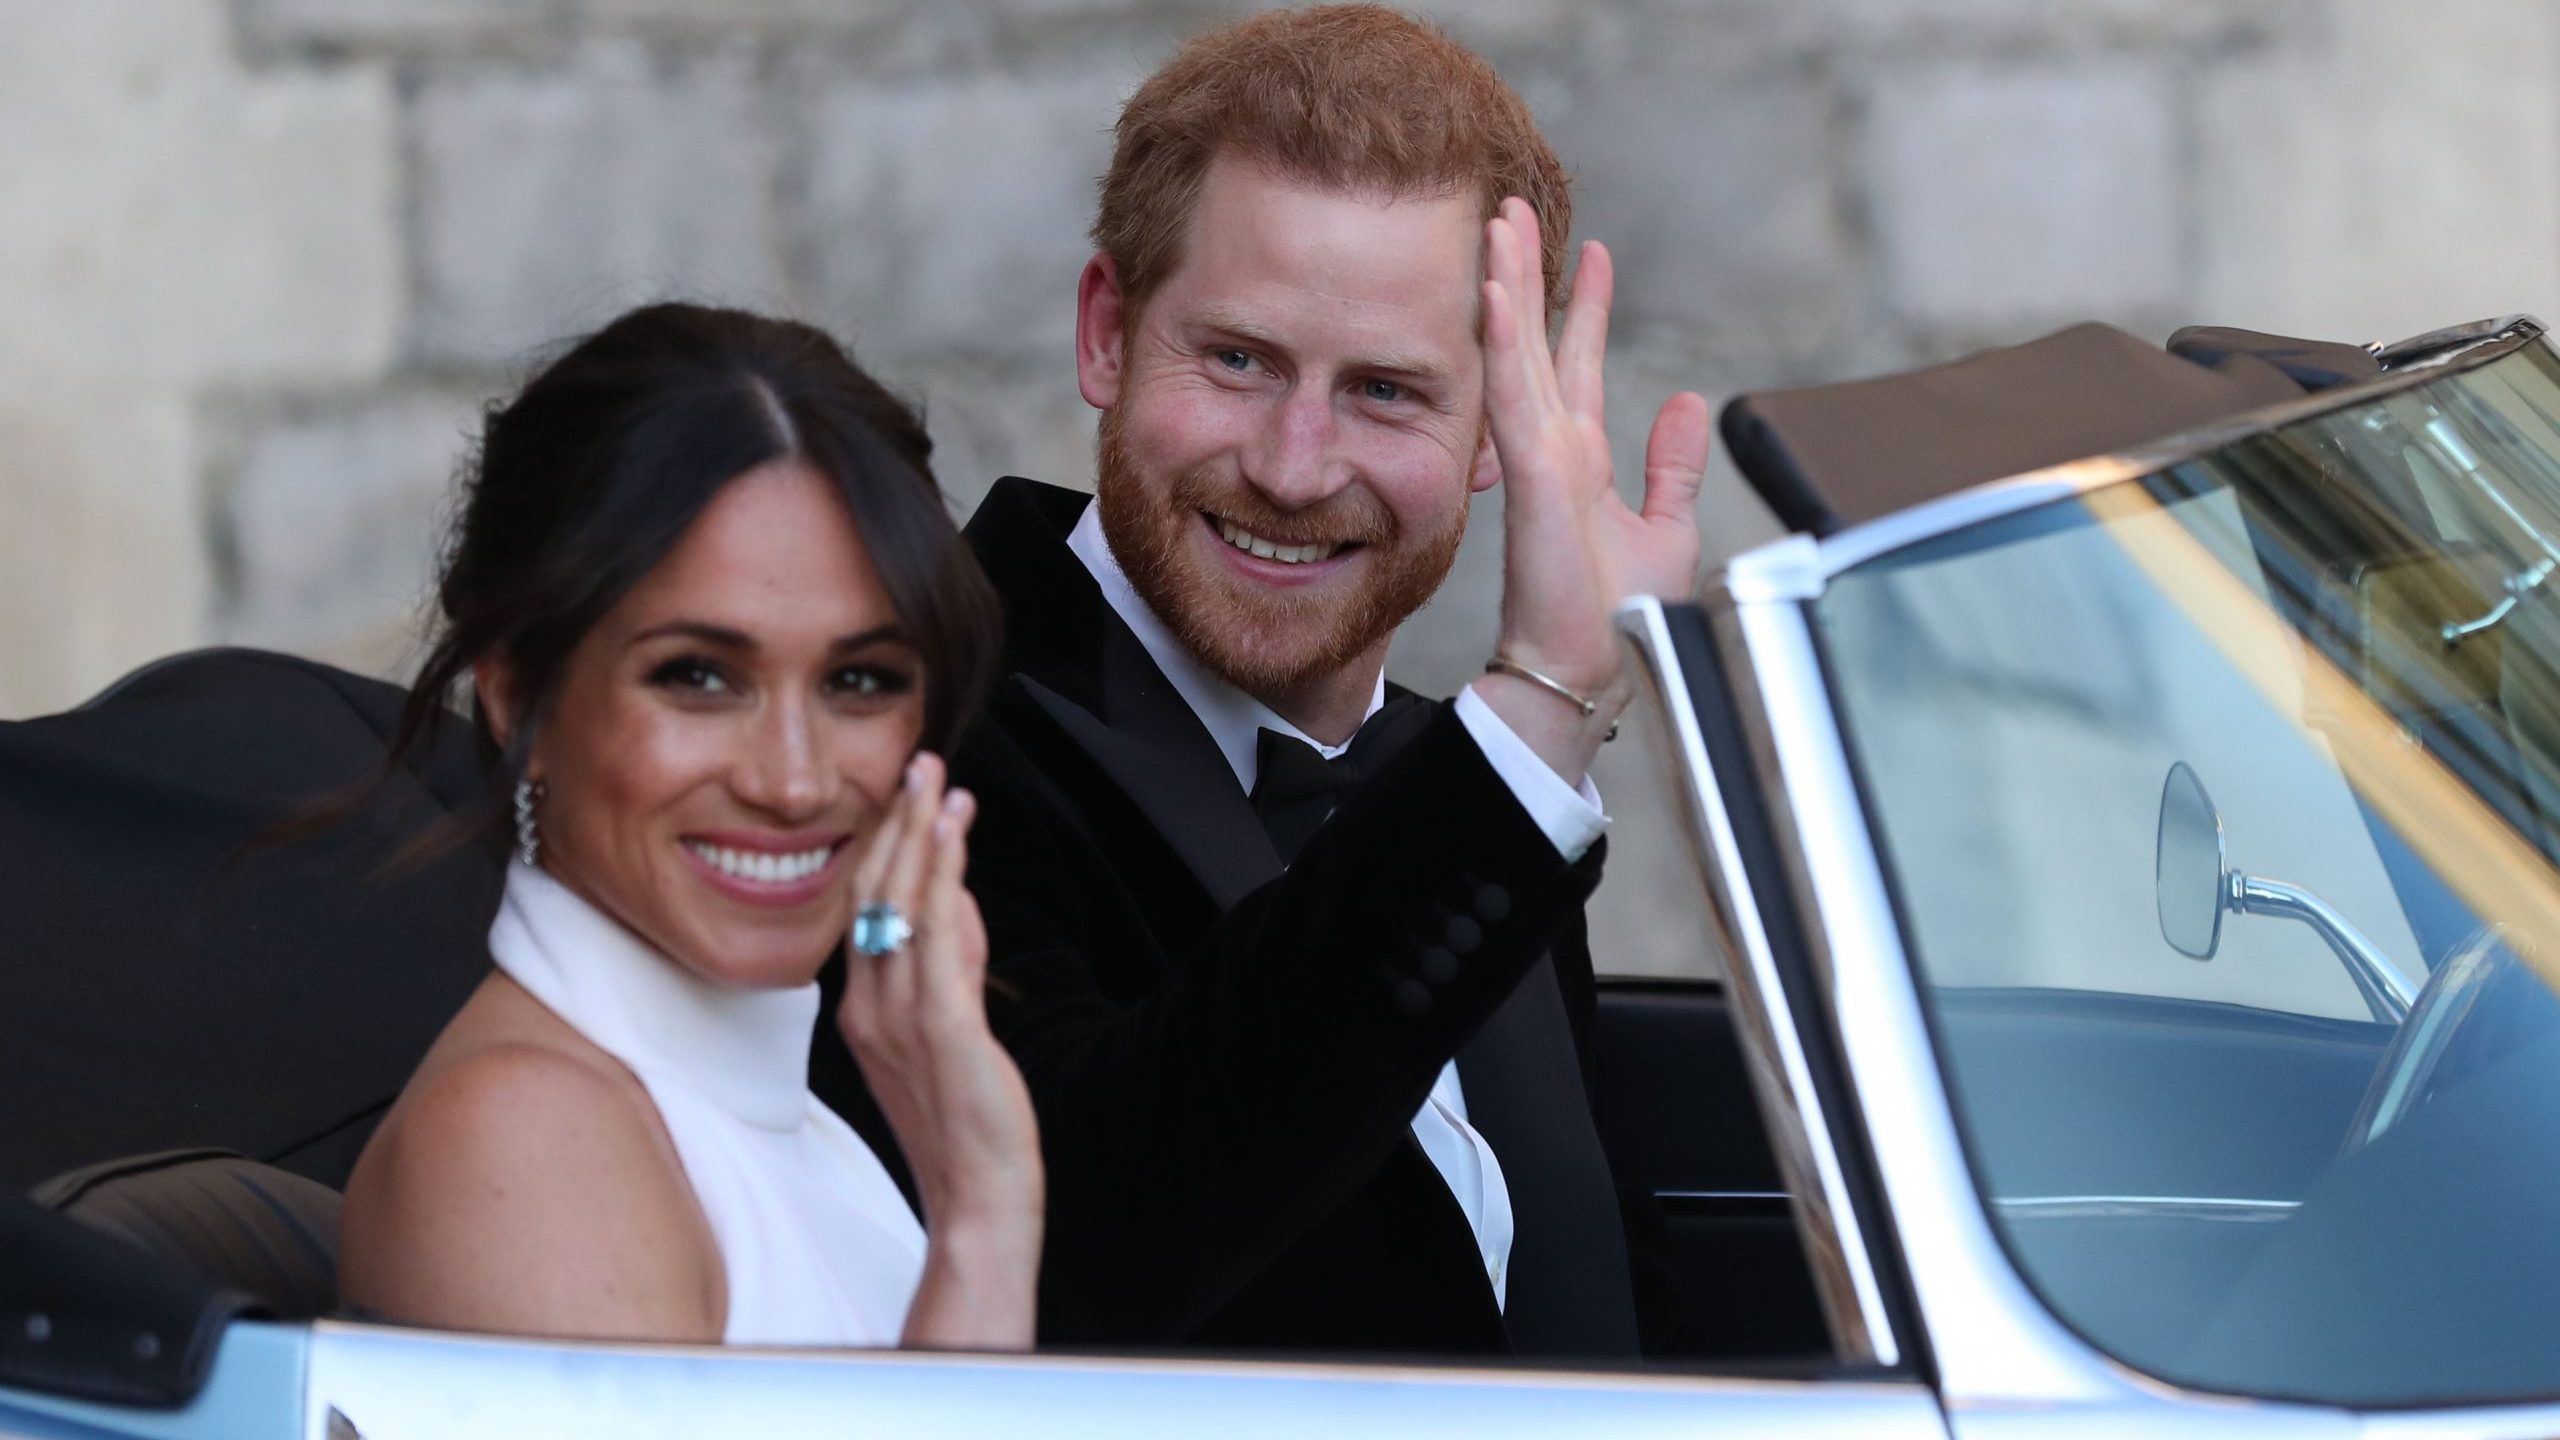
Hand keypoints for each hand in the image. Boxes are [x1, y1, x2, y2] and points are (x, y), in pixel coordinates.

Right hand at [840, 752, 1042, 1344]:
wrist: (977, 1200)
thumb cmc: (965, 1123)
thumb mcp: (950, 1031)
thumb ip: (952, 966)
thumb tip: (960, 902)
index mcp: (862, 1010)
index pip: (866, 911)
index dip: (885, 848)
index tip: (908, 797)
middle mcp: (869, 1008)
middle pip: (874, 895)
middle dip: (899, 824)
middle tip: (920, 763)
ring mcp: (900, 1018)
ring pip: (901, 904)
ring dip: (921, 835)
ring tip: (937, 780)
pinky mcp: (942, 1028)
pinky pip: (937, 937)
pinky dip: (943, 878)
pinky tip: (953, 836)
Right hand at [1479, 199, 1711, 772]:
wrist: (1591, 673)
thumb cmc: (1619, 620)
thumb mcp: (1666, 527)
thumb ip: (1673, 465)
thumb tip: (1688, 402)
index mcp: (1580, 460)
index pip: (1578, 364)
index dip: (1584, 306)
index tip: (1591, 252)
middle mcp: (1552, 450)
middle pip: (1535, 343)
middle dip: (1526, 274)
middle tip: (1515, 208)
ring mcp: (1536, 460)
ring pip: (1516, 353)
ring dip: (1506, 286)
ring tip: (1499, 223)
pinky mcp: (1532, 477)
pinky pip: (1512, 395)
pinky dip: (1503, 341)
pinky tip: (1494, 291)